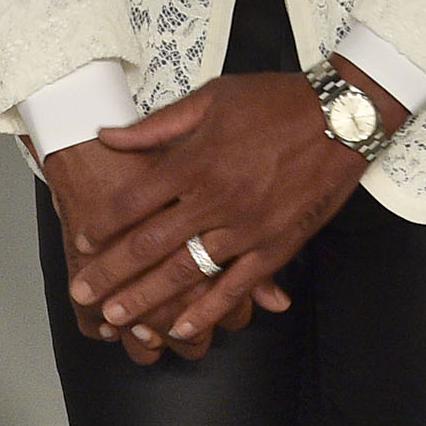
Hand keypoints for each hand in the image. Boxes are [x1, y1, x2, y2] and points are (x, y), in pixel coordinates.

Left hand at [67, 68, 404, 355]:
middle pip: (150, 243)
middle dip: (111, 272)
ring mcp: (247, 227)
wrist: (342, 114)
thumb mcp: (212, 97)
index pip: (134, 201)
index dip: (103, 224)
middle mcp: (215, 198)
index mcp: (195, 161)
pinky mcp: (277, 245)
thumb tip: (109, 135)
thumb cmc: (276, 101)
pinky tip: (183, 328)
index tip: (83, 241)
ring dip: (148, 297)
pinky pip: (237, 285)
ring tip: (117, 316)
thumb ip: (157, 125)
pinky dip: (209, 310)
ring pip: (186, 270)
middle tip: (82, 293)